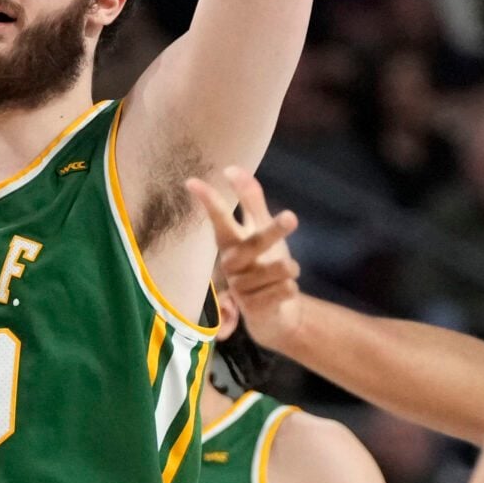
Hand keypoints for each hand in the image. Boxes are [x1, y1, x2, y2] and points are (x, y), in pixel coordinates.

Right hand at [184, 167, 304, 351]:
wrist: (273, 314)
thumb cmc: (264, 264)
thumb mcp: (259, 230)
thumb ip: (250, 200)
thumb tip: (233, 168)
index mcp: (230, 243)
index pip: (219, 219)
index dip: (208, 201)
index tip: (192, 182)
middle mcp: (231, 264)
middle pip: (253, 242)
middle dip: (274, 230)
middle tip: (292, 216)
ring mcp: (241, 288)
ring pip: (278, 268)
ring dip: (289, 268)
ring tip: (289, 270)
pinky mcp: (254, 309)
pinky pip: (284, 290)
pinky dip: (290, 288)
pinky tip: (284, 292)